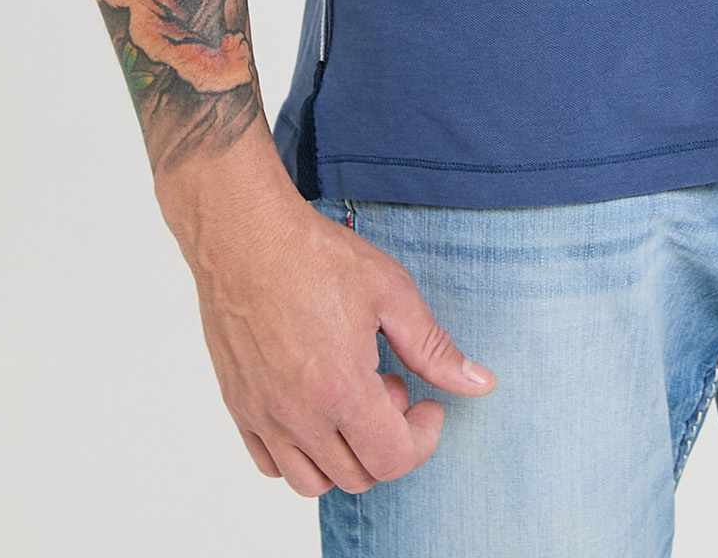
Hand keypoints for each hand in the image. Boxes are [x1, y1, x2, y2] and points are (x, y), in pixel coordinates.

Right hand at [158, 135, 494, 495]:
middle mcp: (298, 415)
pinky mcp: (238, 407)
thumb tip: (479, 384)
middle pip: (358, 476)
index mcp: (341, 389)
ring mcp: (263, 415)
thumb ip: (434, 347)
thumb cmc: (314, 256)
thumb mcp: (390, 292)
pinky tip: (314, 405)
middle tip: (387, 384)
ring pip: (312, 482)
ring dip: (344, 455)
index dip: (423, 438)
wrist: (245, 235)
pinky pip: (271, 464)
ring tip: (349, 397)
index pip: (393, 461)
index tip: (426, 403)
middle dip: (386, 439)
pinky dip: (299, 453)